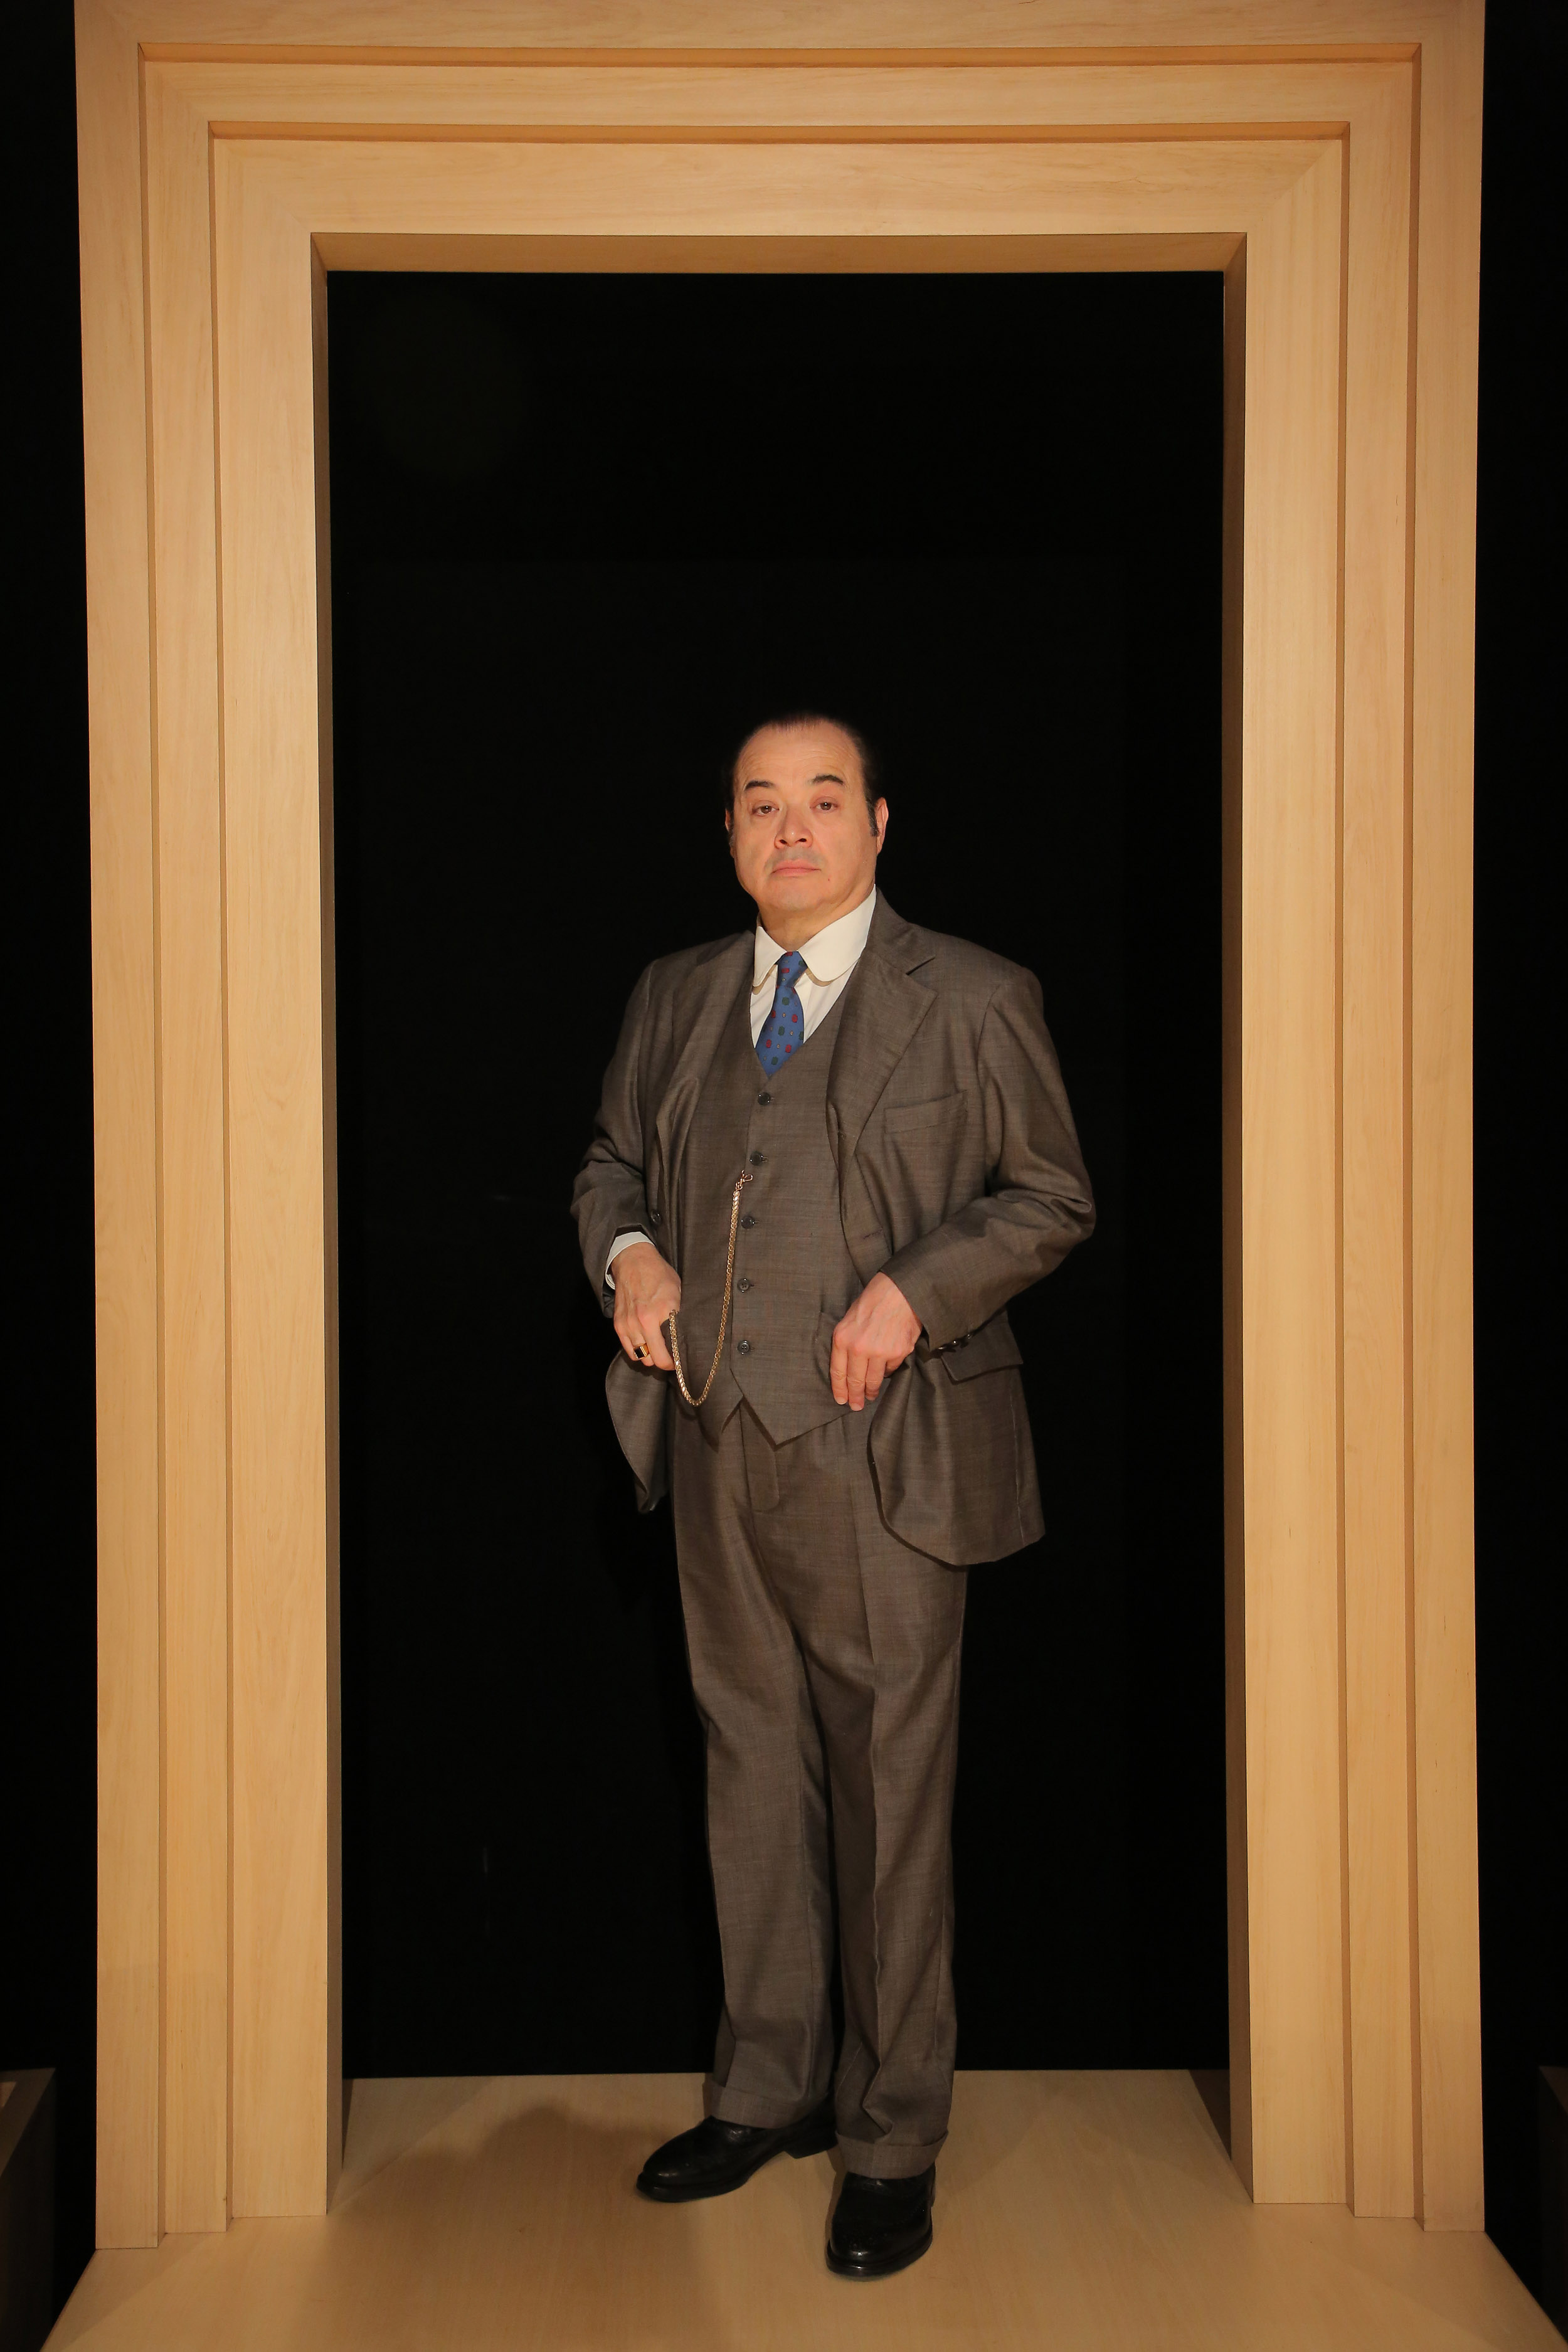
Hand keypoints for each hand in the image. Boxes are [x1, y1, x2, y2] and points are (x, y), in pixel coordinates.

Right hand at [612, 1241, 681, 1371]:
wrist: (633, 1261)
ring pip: (642, 1357)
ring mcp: (629, 1325)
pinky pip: (629, 1350)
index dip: (677, 1360)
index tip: (682, 1361)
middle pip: (655, 1359)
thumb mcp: (678, 1291)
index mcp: (663, 1312)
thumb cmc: (659, 1275)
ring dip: (651, 1356)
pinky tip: (646, 1344)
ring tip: (658, 1350)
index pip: (671, 1349)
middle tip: (672, 1359)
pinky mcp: (619, 1325)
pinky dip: (638, 1352)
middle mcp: (643, 1322)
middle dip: (665, 1362)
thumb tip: (688, 1337)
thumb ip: (680, 1315)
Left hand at [830, 1273, 921, 1410]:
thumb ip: (847, 1342)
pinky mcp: (898, 1353)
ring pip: (874, 1380)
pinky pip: (891, 1369)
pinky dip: (888, 1371)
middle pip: (855, 1381)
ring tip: (871, 1395)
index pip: (838, 1373)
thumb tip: (848, 1365)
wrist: (899, 1291)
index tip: (841, 1400)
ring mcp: (880, 1352)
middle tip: (857, 1405)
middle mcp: (859, 1348)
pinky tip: (886, 1371)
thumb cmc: (873, 1301)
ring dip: (872, 1390)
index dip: (840, 1390)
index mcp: (842, 1339)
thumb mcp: (849, 1319)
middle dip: (856, 1396)